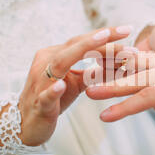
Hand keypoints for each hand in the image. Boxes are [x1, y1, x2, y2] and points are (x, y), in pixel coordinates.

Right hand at [18, 26, 131, 145]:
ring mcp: (40, 82)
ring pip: (61, 63)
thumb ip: (94, 73)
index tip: (127, 29)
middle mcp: (46, 63)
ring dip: (83, 52)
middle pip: (75, 46)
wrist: (27, 125)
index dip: (104, 35)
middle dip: (100, 39)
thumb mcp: (77, 84)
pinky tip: (62, 86)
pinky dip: (54, 90)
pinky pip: (45, 95)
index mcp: (56, 56)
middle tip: (125, 33)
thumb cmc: (54, 101)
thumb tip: (120, 63)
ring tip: (102, 42)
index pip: (82, 42)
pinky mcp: (39, 103)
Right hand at [86, 48, 154, 154]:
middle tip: (88, 89)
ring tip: (99, 66)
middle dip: (114, 85)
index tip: (104, 115)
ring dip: (122, 68)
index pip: (149, 97)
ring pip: (146, 64)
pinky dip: (140, 59)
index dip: (125, 107)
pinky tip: (131, 57)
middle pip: (140, 77)